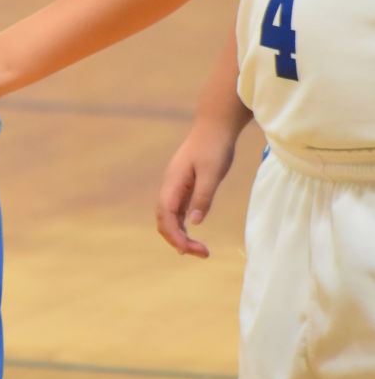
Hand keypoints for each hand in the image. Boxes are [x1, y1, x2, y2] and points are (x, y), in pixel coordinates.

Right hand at [155, 121, 237, 257]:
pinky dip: (183, 226)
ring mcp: (175, 187)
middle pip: (164, 221)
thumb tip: (194, 222)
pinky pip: (178, 211)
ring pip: (170, 218)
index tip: (191, 250)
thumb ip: (203, 197)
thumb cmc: (214, 146)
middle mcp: (170, 187)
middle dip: (178, 240)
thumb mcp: (212, 172)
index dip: (176, 236)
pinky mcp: (184, 186)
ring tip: (199, 250)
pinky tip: (193, 234)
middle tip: (202, 253)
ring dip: (180, 235)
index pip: (167, 217)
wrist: (214, 126)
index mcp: (173, 183)